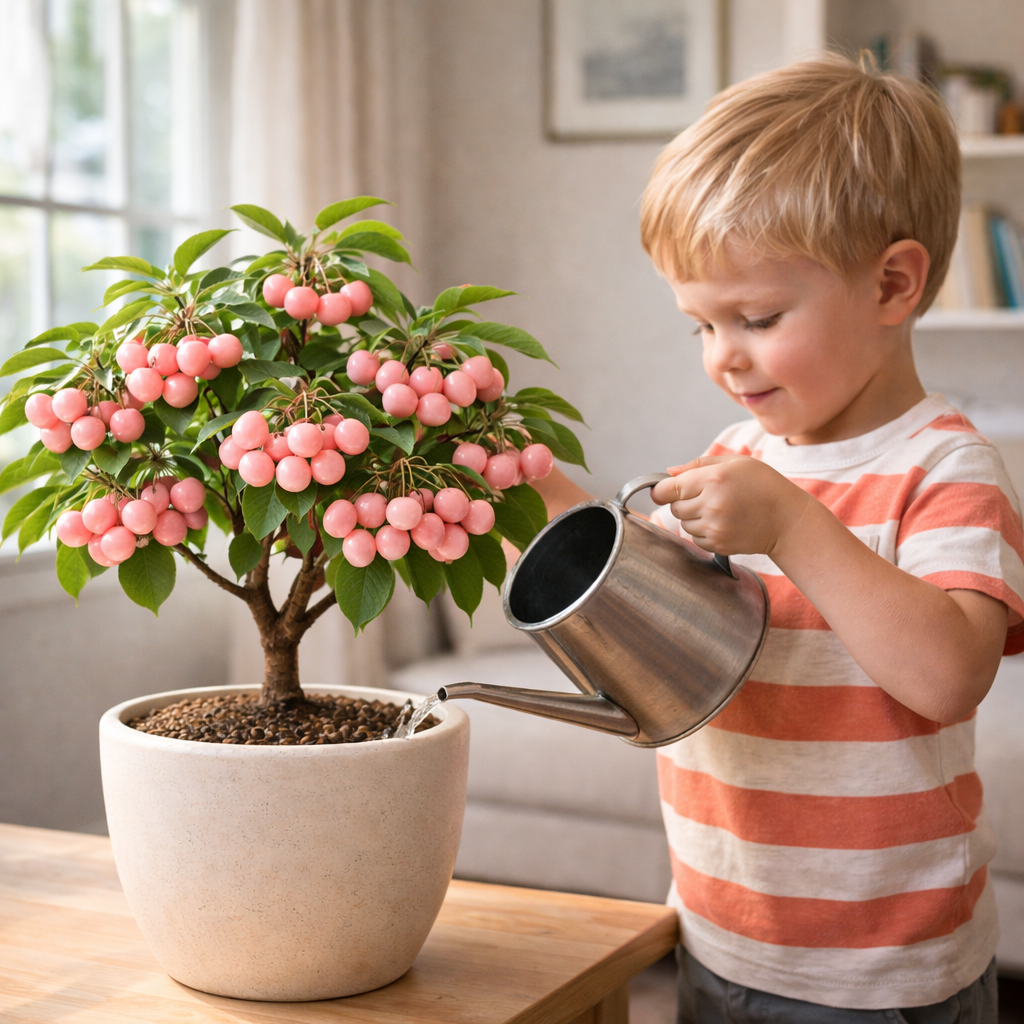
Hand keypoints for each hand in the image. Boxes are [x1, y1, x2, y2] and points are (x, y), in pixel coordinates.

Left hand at [650, 454, 810, 556]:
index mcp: (713, 479)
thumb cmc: (763, 485)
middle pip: (674, 508)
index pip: (668, 489)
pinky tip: (723, 523)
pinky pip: (695, 539)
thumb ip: (698, 465)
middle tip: (705, 496)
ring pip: (684, 524)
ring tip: (718, 509)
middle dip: (683, 502)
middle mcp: (711, 504)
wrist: (787, 518)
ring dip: (693, 518)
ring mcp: (715, 527)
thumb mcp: (734, 462)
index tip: (663, 490)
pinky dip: (703, 532)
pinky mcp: (719, 544)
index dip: (661, 490)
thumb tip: (669, 473)